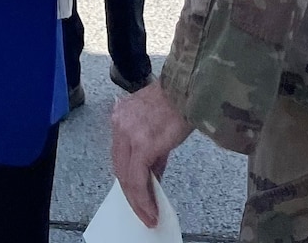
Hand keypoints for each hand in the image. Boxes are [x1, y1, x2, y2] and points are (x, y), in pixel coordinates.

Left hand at [112, 82, 189, 227]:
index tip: (136, 196)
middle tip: (143, 211)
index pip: (119, 156)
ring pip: (126, 177)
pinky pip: (137, 179)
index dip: (127, 179)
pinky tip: (151, 209)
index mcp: (120, 116)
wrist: (187, 91)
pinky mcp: (141, 146)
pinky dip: (143, 198)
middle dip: (131, 194)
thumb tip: (151, 177)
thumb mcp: (155, 125)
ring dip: (137, 201)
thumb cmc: (176, 104)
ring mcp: (128, 134)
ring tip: (148, 215)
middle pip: (120, 168)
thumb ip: (149, 150)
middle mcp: (119, 124)